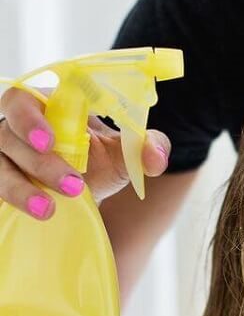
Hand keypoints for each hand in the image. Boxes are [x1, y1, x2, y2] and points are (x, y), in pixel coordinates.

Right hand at [0, 85, 170, 219]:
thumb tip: (156, 158)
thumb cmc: (98, 162)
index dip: (29, 118)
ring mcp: (1, 158)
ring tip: (50, 210)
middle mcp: (13, 129)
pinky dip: (11, 203)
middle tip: (74, 184)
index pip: (22, 99)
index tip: (50, 140)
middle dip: (40, 162)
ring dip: (21, 189)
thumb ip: (147, 147)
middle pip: (8, 136)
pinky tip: (36, 216)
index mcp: (45, 107)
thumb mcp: (125, 153)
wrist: (83, 197)